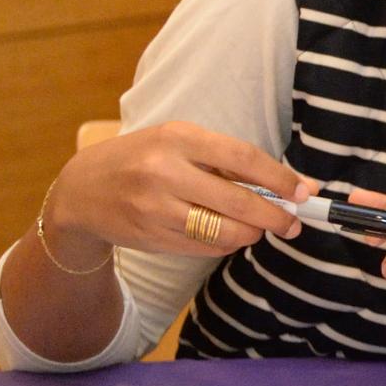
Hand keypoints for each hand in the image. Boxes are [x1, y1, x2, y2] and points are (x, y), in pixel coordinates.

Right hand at [48, 122, 315, 256]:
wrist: (82, 190)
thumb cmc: (144, 159)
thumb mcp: (178, 143)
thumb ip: (226, 160)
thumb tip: (287, 185)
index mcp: (177, 138)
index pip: (243, 158)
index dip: (280, 178)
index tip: (303, 191)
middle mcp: (165, 172)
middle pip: (239, 202)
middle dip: (275, 216)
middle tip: (293, 222)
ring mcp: (155, 208)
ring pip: (224, 232)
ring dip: (251, 233)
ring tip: (259, 227)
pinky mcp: (152, 238)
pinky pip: (205, 247)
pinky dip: (225, 243)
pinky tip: (227, 234)